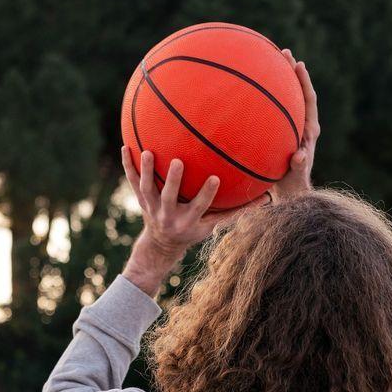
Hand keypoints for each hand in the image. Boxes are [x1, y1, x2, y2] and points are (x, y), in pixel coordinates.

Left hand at [120, 147, 250, 296]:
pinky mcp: (140, 200)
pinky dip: (128, 166)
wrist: (161, 244)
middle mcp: (168, 215)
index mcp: (188, 221)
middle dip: (172, 181)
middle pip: (169, 197)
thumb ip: (236, 212)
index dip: (206, 194)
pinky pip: (132, 181)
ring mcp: (152, 208)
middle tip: (177, 161)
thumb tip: (266, 199)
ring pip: (147, 188)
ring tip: (147, 151)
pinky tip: (125, 147)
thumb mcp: (214, 226)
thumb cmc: (193, 230)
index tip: (215, 178)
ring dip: (146, 171)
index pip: (199, 207)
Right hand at [271, 49, 319, 201]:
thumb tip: (299, 156)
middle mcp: (302, 125)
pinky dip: (263, 97)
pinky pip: (272, 110)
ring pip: (285, 99)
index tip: (298, 64)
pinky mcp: (279, 132)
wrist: (289, 192)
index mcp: (309, 131)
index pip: (308, 100)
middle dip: (291, 71)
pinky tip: (247, 89)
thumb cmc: (291, 185)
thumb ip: (298, 166)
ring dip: (278, 80)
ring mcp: (290, 127)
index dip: (304, 82)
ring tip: (267, 60)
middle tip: (282, 52)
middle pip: (297, 92)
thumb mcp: (294, 177)